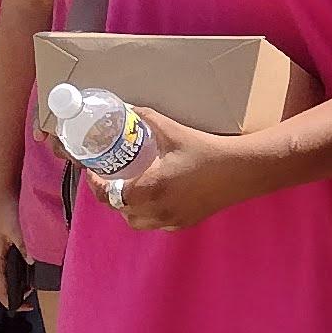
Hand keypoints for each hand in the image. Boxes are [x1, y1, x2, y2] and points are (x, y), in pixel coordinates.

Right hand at [0, 202, 28, 305]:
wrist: (0, 191)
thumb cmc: (6, 210)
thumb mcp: (17, 228)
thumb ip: (25, 244)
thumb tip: (33, 263)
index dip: (10, 302)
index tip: (26, 308)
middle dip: (13, 297)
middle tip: (32, 301)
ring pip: (4, 277)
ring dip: (16, 286)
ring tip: (34, 287)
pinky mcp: (3, 246)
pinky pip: (8, 268)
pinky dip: (18, 274)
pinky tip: (32, 270)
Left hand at [92, 107, 241, 233]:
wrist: (240, 170)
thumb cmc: (206, 149)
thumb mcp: (172, 130)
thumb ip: (145, 118)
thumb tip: (125, 108)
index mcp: (150, 188)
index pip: (110, 195)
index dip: (96, 185)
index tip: (92, 171)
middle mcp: (158, 210)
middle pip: (120, 210)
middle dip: (110, 196)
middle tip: (110, 177)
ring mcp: (171, 220)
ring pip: (137, 221)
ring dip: (127, 208)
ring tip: (129, 188)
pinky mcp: (185, 223)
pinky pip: (156, 224)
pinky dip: (148, 213)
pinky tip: (155, 198)